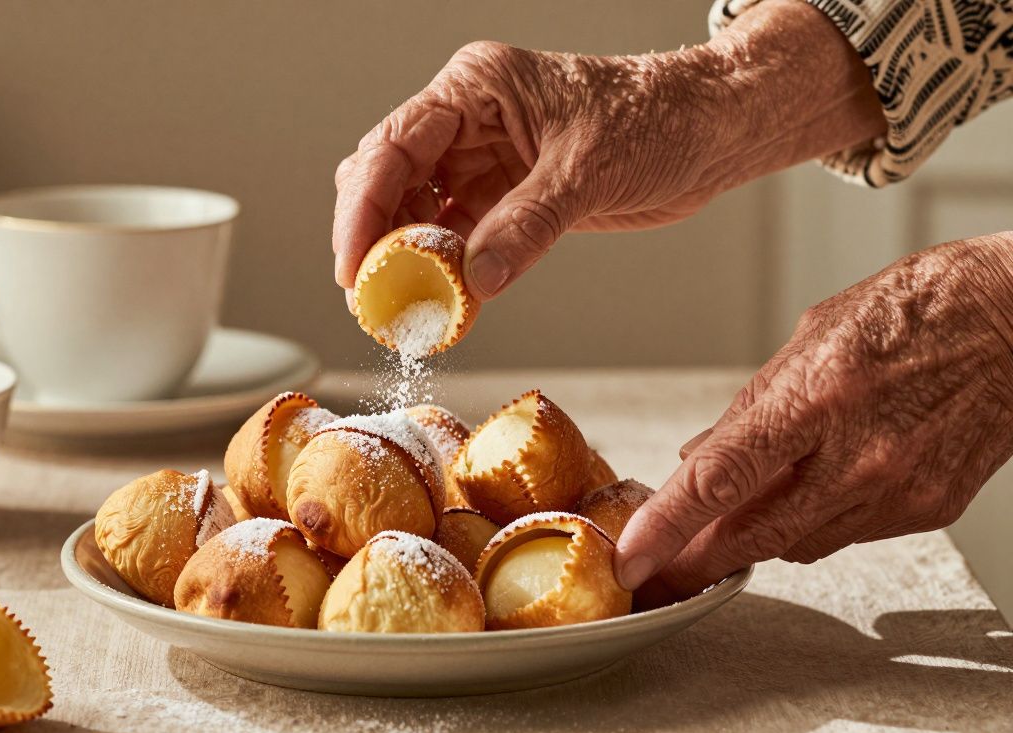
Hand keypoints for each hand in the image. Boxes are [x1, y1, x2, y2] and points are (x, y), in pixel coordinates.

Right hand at [331, 0, 884, 305]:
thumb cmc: (659, 120)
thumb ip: (526, 225)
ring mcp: (482, 160)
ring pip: (415, 214)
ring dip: (408, 262)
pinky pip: (455, 238)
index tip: (354, 266)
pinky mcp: (503, 198)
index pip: (393, 145)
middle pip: (389, 180)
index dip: (363, 208)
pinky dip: (445, 273)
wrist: (712, 132)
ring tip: (408, 311)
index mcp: (475, 88)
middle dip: (376, 239)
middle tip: (374, 300)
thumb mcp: (588, 170)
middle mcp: (467, 121)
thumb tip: (472, 282)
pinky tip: (445, 304)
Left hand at [617, 233, 1012, 596]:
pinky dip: (809, 523)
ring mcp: (898, 489)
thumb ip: (753, 407)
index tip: (632, 557)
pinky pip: (845, 534)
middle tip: (656, 567)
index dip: (668, 527)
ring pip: (796, 544)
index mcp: (817, 397)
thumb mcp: (811, 337)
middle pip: (754, 534)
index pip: (721, 480)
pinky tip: (799, 497)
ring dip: (750, 540)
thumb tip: (702, 458)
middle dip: (696, 558)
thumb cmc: (914, 310)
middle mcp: (859, 454)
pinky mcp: (928, 509)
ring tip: (721, 524)